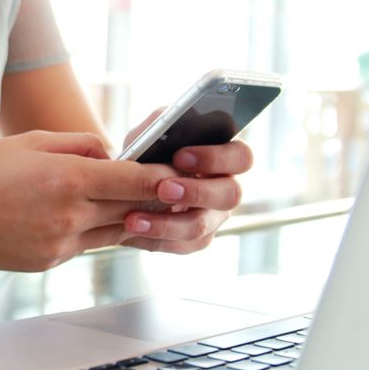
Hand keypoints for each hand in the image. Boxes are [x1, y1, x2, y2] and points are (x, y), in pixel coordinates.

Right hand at [0, 130, 178, 270]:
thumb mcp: (32, 141)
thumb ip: (80, 147)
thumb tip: (112, 156)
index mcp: (68, 179)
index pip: (136, 181)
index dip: (164, 179)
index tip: (182, 175)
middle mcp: (68, 216)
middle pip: (132, 211)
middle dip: (153, 201)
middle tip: (176, 192)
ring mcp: (58, 245)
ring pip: (112, 233)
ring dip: (125, 219)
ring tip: (136, 205)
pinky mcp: (45, 263)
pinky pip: (82, 247)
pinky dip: (89, 232)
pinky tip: (81, 218)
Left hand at [119, 109, 253, 253]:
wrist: (127, 182)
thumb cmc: (149, 151)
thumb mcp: (152, 133)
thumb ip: (161, 124)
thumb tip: (164, 126)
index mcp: (226, 158)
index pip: (240, 157)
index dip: (215, 158)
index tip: (180, 156)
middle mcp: (226, 189)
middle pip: (230, 195)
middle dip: (196, 192)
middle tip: (163, 189)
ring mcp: (213, 217)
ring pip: (201, 227)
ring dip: (167, 223)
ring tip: (134, 219)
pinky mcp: (195, 239)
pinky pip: (182, 245)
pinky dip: (155, 239)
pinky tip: (132, 231)